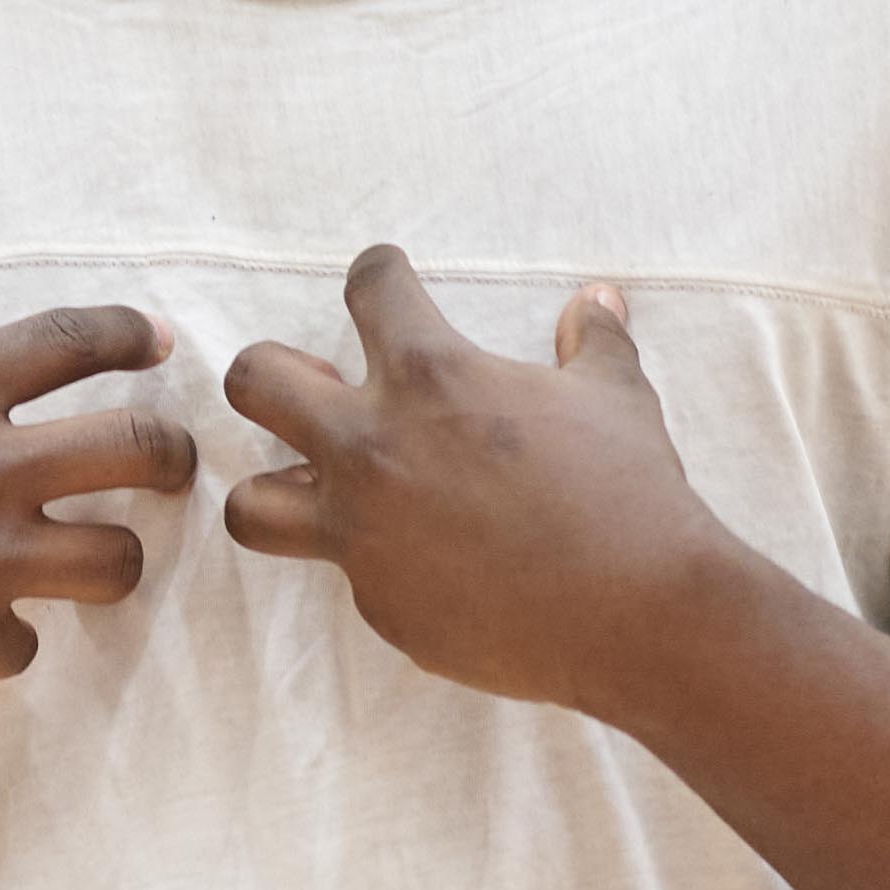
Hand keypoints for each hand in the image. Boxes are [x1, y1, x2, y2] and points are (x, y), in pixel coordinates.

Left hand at [219, 245, 733, 711]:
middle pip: (255, 383)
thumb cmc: (630, 491)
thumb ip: (593, 341)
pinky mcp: (379, 603)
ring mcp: (364, 532)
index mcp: (429, 374)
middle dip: (275, 373)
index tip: (390, 283)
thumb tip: (599, 298)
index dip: (381, 276)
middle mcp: (372, 447)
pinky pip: (347, 574)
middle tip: (326, 386)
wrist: (639, 614)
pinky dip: (375, 560)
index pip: (368, 288)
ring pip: (251, 504)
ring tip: (319, 482)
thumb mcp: (616, 397)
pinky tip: (426, 559)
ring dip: (277, 487)